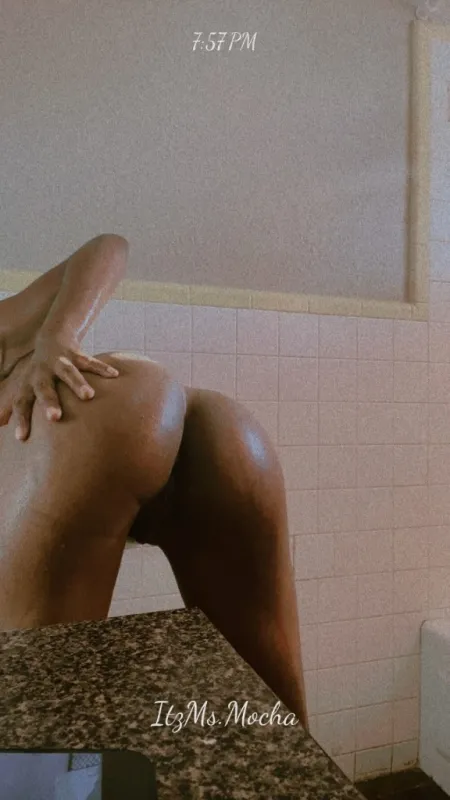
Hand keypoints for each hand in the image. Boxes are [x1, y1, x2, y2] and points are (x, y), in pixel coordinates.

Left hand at [0, 336, 118, 440]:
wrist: (52, 337)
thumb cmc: (40, 372)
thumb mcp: (27, 386)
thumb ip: (18, 406)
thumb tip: (4, 428)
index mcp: (30, 383)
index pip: (22, 402)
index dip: (21, 419)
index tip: (21, 438)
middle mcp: (42, 372)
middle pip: (44, 388)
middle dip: (50, 402)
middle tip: (54, 418)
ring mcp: (60, 362)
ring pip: (69, 372)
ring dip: (78, 383)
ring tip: (88, 396)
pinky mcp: (76, 354)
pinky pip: (90, 362)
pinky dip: (101, 368)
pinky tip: (114, 375)